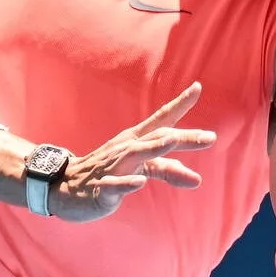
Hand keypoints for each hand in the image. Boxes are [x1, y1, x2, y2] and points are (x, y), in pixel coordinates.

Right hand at [52, 83, 217, 223]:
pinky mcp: (101, 189)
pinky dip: (126, 183)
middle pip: (157, 138)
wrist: (65, 187)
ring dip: (154, 148)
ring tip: (172, 141)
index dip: (179, 104)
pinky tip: (139, 183)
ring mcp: (112, 167)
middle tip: (210, 137)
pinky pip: (113, 185)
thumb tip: (197, 179)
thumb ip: (167, 170)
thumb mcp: (140, 170)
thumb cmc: (108, 173)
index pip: (161, 119)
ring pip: (135, 155)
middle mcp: (126, 148)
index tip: (198, 87)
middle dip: (183, 137)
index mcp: (135, 140)